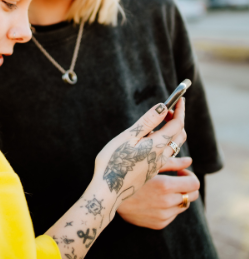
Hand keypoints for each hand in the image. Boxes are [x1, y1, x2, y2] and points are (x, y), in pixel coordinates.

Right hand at [93, 99, 185, 220]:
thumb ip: (147, 122)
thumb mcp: (128, 136)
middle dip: (178, 119)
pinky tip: (172, 151)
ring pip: (175, 147)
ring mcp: (157, 166)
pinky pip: (170, 158)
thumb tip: (163, 107)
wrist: (108, 190)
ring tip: (168, 122)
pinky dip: (172, 147)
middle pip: (179, 136)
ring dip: (175, 132)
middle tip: (169, 108)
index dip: (179, 110)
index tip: (180, 98)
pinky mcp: (152, 172)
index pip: (176, 124)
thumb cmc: (114, 160)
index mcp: (156, 145)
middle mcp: (161, 156)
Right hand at [117, 157, 199, 228]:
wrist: (110, 195)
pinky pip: (173, 214)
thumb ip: (171, 162)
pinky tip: (154, 198)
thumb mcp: (148, 165)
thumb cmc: (129, 174)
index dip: (190, 175)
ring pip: (183, 205)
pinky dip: (169, 206)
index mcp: (165, 186)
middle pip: (193, 195)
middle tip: (174, 179)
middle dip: (187, 186)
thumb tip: (189, 160)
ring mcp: (164, 215)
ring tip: (162, 189)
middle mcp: (167, 203)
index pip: (194, 183)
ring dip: (178, 196)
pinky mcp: (159, 223)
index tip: (180, 172)